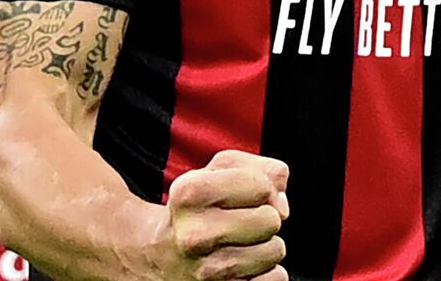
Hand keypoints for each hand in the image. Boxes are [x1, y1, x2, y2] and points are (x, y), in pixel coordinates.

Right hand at [162, 150, 289, 279]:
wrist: (158, 256)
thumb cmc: (197, 209)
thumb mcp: (217, 172)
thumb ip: (260, 170)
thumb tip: (281, 205)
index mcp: (189, 194)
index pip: (261, 186)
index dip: (259, 188)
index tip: (239, 197)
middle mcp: (194, 235)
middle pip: (271, 220)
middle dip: (263, 218)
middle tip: (238, 223)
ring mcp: (207, 273)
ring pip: (275, 251)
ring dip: (264, 247)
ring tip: (237, 245)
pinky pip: (276, 278)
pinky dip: (266, 273)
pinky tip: (241, 267)